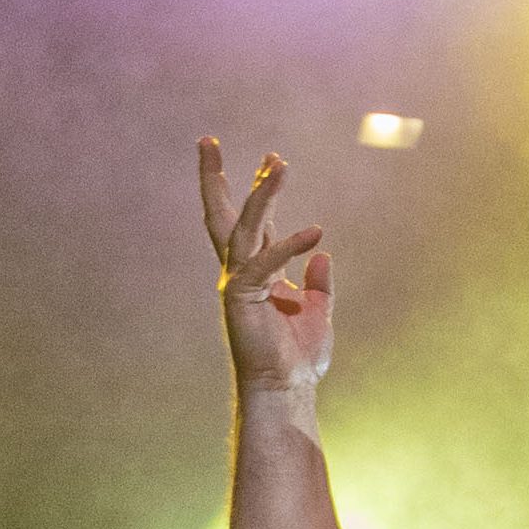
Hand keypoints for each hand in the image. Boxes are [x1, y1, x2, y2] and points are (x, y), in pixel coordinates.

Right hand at [199, 137, 331, 401]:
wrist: (286, 388)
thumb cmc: (298, 357)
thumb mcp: (318, 311)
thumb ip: (319, 281)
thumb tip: (322, 250)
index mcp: (257, 272)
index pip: (254, 221)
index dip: (258, 190)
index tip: (269, 158)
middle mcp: (240, 271)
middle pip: (223, 214)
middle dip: (215, 177)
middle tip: (207, 140)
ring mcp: (237, 282)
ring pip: (245, 227)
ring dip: (260, 194)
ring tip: (276, 163)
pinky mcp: (241, 297)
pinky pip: (267, 262)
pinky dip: (289, 246)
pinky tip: (315, 233)